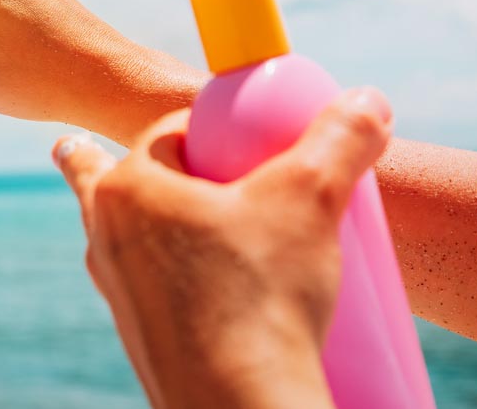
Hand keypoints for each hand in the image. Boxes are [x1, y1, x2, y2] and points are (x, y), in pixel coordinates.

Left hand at [53, 88, 392, 408]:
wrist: (241, 408)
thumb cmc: (262, 297)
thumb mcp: (312, 199)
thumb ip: (341, 141)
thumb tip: (370, 99)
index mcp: (127, 191)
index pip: (168, 133)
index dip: (208, 125)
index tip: (242, 134)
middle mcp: (106, 239)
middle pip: (123, 181)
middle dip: (122, 163)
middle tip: (112, 151)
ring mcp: (118, 294)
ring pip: (127, 238)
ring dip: (139, 222)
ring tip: (139, 214)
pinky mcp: (142, 339)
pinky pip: (147, 290)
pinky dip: (162, 277)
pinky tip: (187, 287)